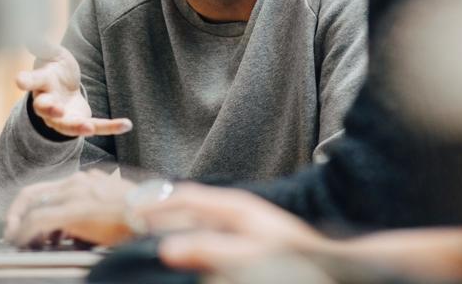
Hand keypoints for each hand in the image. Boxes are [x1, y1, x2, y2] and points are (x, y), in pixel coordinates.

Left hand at [4, 170, 136, 246]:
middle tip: (10, 231)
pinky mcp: (75, 210)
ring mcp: (76, 194)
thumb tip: (77, 228)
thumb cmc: (142, 215)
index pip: (48, 189)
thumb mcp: (113, 205)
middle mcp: (78, 182)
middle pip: (34, 193)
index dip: (29, 205)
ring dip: (20, 226)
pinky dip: (25, 232)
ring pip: (33, 206)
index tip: (22, 221)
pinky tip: (22, 243)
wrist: (157, 216)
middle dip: (16, 214)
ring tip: (17, 241)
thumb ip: (92, 208)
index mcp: (86, 180)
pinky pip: (38, 221)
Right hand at [18, 43, 131, 136]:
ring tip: (88, 127)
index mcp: (41, 83)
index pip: (32, 81)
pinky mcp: (80, 122)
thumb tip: (31, 36)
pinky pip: (96, 126)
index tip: (18, 80)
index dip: (25, 80)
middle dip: (49, 109)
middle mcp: (48, 103)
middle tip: (56, 109)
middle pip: (44, 108)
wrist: (64, 89)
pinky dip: (111, 127)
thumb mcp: (53, 54)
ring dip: (76, 127)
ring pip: (66, 125)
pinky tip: (127, 124)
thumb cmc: (56, 69)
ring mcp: (62, 117)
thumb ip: (45, 47)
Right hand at [137, 184, 327, 271]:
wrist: (330, 264)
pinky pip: (210, 227)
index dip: (157, 205)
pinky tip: (187, 244)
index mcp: (234, 207)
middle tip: (132, 220)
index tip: (131, 213)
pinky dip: (192, 232)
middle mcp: (237, 209)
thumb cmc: (291, 259)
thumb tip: (167, 248)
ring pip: (200, 215)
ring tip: (151, 229)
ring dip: (176, 220)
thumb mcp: (248, 257)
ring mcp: (243, 220)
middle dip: (162, 209)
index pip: (186, 198)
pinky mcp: (248, 234)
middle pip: (190, 203)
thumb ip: (208, 250)